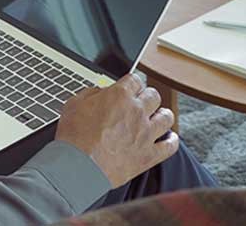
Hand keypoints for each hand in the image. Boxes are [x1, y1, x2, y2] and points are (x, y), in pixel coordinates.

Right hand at [54, 73, 178, 187]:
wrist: (77, 167)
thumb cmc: (73, 137)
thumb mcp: (74, 104)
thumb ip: (92, 94)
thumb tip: (101, 93)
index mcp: (120, 96)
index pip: (135, 80)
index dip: (132, 84)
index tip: (130, 89)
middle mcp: (137, 111)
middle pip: (154, 95)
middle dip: (147, 97)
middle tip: (142, 103)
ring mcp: (146, 134)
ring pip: (167, 117)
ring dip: (162, 115)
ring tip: (157, 118)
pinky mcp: (149, 155)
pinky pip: (171, 146)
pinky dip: (172, 141)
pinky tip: (169, 139)